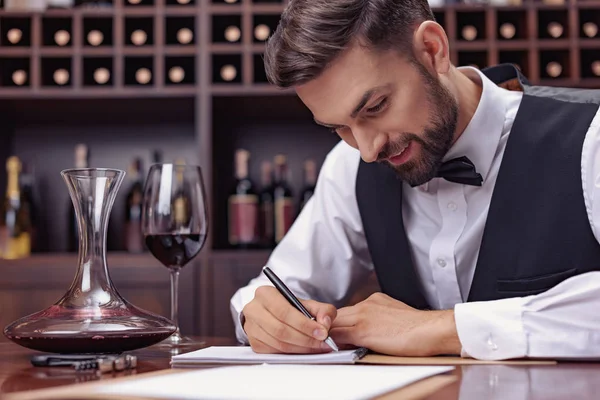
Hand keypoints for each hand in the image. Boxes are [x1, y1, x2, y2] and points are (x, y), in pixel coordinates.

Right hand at [242, 285, 336, 353]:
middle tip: (322, 343)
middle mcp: (253, 309)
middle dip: (305, 339)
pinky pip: (275, 352)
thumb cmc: (290, 308)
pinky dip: (292, 353)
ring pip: (278, 343)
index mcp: (265, 294)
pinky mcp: (254, 343)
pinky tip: (304, 350)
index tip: (322, 332)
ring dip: (301, 348)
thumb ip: (322, 310)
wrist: (274, 314)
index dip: (304, 324)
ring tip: (317, 347)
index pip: (284, 312)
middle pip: (280, 330)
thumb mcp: (307, 303)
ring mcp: (251, 328)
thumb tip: (325, 323)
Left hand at [329, 292, 461, 355]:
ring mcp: (363, 316)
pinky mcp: (362, 330)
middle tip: (333, 340)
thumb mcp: (396, 316)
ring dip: (333, 335)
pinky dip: (334, 343)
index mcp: (375, 300)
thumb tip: (373, 330)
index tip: (341, 331)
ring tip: (334, 346)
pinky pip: (339, 335)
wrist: (429, 330)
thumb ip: (380, 319)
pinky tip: (336, 350)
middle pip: (339, 315)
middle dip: (334, 327)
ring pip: (336, 324)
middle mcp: (367, 305)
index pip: (350, 310)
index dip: (343, 322)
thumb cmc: (420, 328)